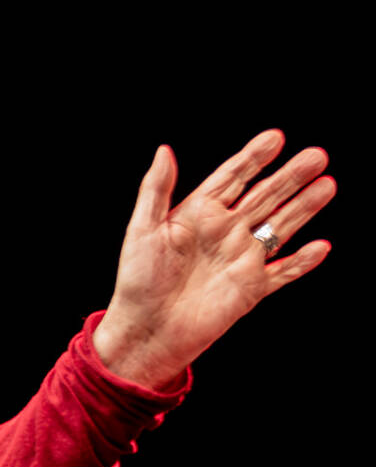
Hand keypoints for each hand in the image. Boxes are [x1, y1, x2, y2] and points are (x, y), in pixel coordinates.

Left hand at [93, 130, 334, 390]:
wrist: (146, 330)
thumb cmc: (137, 280)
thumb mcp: (141, 229)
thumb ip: (156, 189)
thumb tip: (165, 150)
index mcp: (198, 213)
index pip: (233, 178)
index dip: (254, 157)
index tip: (276, 137)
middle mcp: (224, 232)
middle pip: (265, 196)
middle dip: (291, 176)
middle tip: (317, 156)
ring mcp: (241, 258)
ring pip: (281, 226)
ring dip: (304, 207)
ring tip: (328, 184)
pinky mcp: (251, 288)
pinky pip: (284, 271)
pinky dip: (303, 261)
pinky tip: (322, 246)